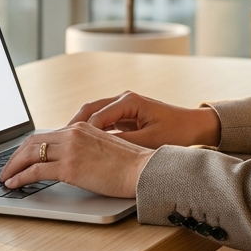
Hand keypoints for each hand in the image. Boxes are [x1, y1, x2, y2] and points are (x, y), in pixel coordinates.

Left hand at [0, 122, 153, 197]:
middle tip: (7, 168)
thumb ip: (86, 148)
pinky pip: (36, 171)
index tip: (20, 157)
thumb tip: (71, 160)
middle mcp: (73, 133)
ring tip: (6, 178)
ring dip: (13, 167)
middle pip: (33, 141)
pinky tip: (14, 184)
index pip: (46, 134)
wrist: (143, 170)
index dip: (28, 147)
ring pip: (30, 154)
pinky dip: (20, 177)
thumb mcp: (105, 148)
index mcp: (82, 127)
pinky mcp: (70, 167)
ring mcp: (70, 149)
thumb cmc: (130, 165)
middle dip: (16, 156)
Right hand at [68, 91, 221, 149]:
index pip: (96, 115)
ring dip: (79, 129)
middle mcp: (123, 99)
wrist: (194, 126)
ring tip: (64, 145)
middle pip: (89, 110)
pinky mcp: (125, 114)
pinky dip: (90, 131)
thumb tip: (99, 151)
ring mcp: (123, 105)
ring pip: (93, 114)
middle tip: (56, 143)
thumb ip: (124, 144)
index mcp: (128, 100)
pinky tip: (81, 146)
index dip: (81, 132)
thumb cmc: (177, 132)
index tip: (68, 146)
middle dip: (71, 126)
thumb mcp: (150, 141)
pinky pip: (101, 121)